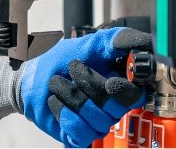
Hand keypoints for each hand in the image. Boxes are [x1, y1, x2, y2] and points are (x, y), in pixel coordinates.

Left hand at [0, 27, 152, 147]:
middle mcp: (112, 105)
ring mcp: (97, 122)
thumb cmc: (59, 61)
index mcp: (120, 83)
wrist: (32, 78)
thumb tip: (143, 42)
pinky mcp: (81, 135)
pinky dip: (64, 112)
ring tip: (58, 83)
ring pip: (98, 118)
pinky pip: (81, 131)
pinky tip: (55, 101)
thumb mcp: (87, 44)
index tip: (111, 80)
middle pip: (117, 106)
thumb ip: (114, 40)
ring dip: (72, 95)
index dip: (126, 89)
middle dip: (91, 85)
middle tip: (74, 69)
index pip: (138, 94)